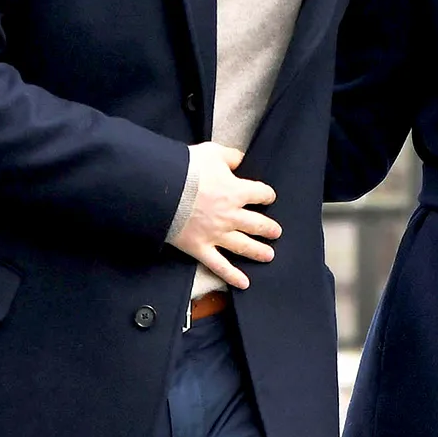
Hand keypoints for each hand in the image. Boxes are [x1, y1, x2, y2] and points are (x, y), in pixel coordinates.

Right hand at [170, 142, 280, 289]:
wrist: (161, 189)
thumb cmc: (185, 168)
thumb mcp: (211, 152)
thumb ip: (230, 157)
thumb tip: (240, 160)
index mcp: (236, 191)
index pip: (261, 194)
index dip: (266, 195)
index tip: (268, 197)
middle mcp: (231, 216)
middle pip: (257, 224)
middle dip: (269, 228)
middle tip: (276, 232)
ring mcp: (216, 234)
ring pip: (244, 246)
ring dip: (259, 251)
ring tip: (268, 255)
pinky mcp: (200, 247)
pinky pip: (219, 265)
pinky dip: (232, 276)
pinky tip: (244, 283)